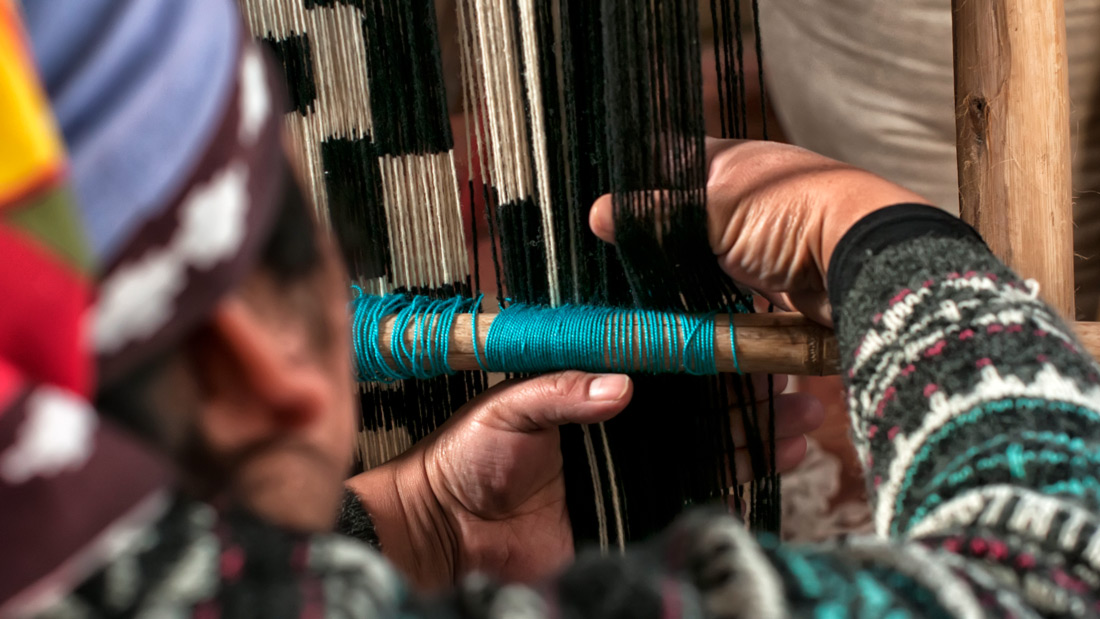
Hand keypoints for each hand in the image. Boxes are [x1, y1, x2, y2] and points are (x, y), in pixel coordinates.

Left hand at [347, 369, 820, 588]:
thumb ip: (562, 393)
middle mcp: (623, 427)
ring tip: (804, 425)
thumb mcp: (510, 409)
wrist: (449, 529)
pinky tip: (775, 464)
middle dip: (751, 400)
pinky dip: (734, 480)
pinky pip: (692, 494)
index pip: (663, 369)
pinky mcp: (634, 511)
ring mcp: (634, 470)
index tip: (750, 351)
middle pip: (699, 409)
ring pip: (708, 449)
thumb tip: (621, 385)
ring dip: (757, 437)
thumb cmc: (469, 456)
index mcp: (593, 390)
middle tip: (797, 389)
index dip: (708, 360)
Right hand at [589, 139, 927, 324]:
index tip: (610, 218)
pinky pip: (733, 298)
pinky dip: (714, 308)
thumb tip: (598, 213)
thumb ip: (655, 215)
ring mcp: (765, 242)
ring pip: (708, 263)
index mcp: (733, 164)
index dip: (642, 189)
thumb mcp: (713, 208)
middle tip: (621, 267)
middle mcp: (749, 199)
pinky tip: (689, 319)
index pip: (672, 166)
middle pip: (688, 221)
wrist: (862, 264)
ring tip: (648, 298)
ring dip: (685, 281)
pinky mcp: (778, 285)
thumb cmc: (792, 216)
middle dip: (660, 244)